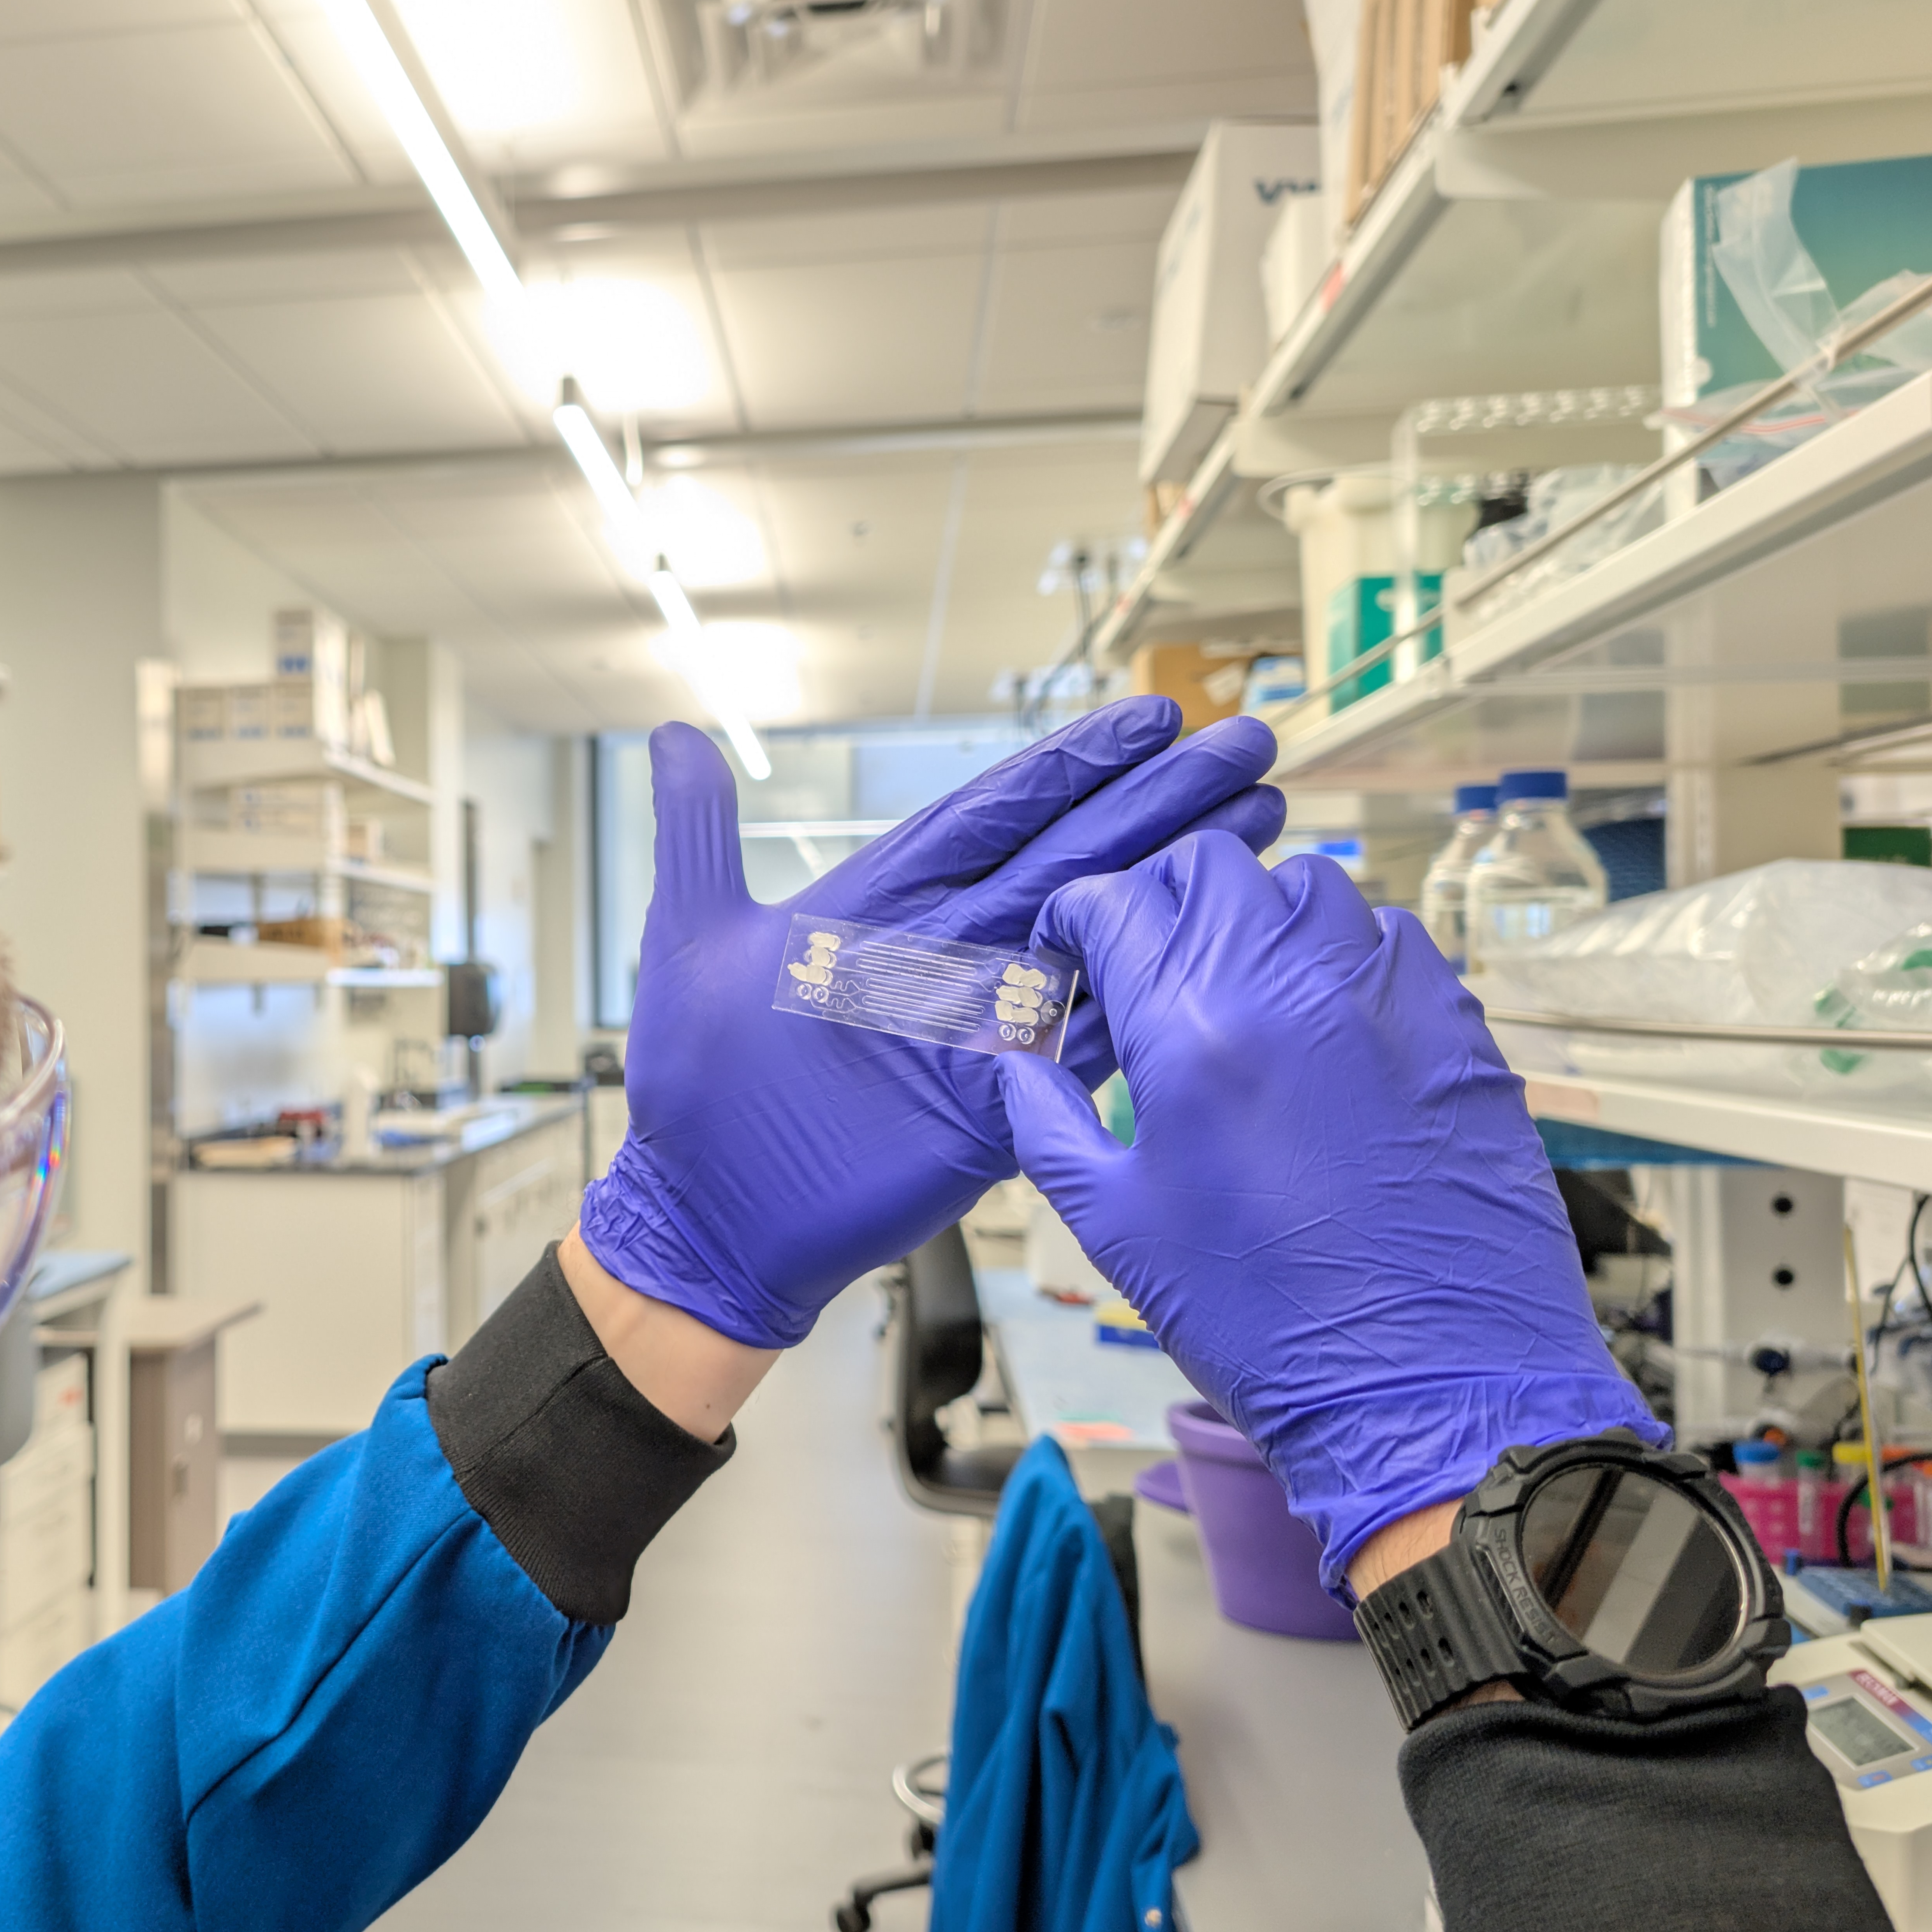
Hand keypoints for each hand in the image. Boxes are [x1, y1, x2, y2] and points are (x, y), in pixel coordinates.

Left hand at [577, 698, 1285, 1348]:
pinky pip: (1083, 1048)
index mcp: (880, 906)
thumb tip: (672, 733)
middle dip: (1158, 802)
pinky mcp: (994, 1107)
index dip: (1071, 766)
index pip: (994, 813)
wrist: (705, 1213)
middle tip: (1247, 745)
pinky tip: (1211, 956)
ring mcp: (976, 1030)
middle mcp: (943, 956)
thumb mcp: (688, 938)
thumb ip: (699, 832)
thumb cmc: (691, 1087)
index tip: (1148, 718)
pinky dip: (1143, 1004)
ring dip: (1174, 881)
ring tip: (1259, 823)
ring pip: (1094, 937)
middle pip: (1070, 857)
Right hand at [996, 832, 1661, 1586]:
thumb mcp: (1114, 1223)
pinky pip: (1391, 939)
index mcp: (1192, 1032)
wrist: (1428, 1388)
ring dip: (1255, 917)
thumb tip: (1007, 1057)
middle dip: (1159, 898)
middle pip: (1210, 866)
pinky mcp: (1458, 1030)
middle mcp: (1294, 987)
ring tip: (1238, 990)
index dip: (1074, 920)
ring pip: (1308, 887)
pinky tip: (1324, 1024)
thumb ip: (1045, 1122)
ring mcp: (1389, 1000)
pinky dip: (1343, 956)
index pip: (1112, 903)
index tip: (1070, 960)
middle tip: (1146, 963)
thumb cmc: (1260, 1318)